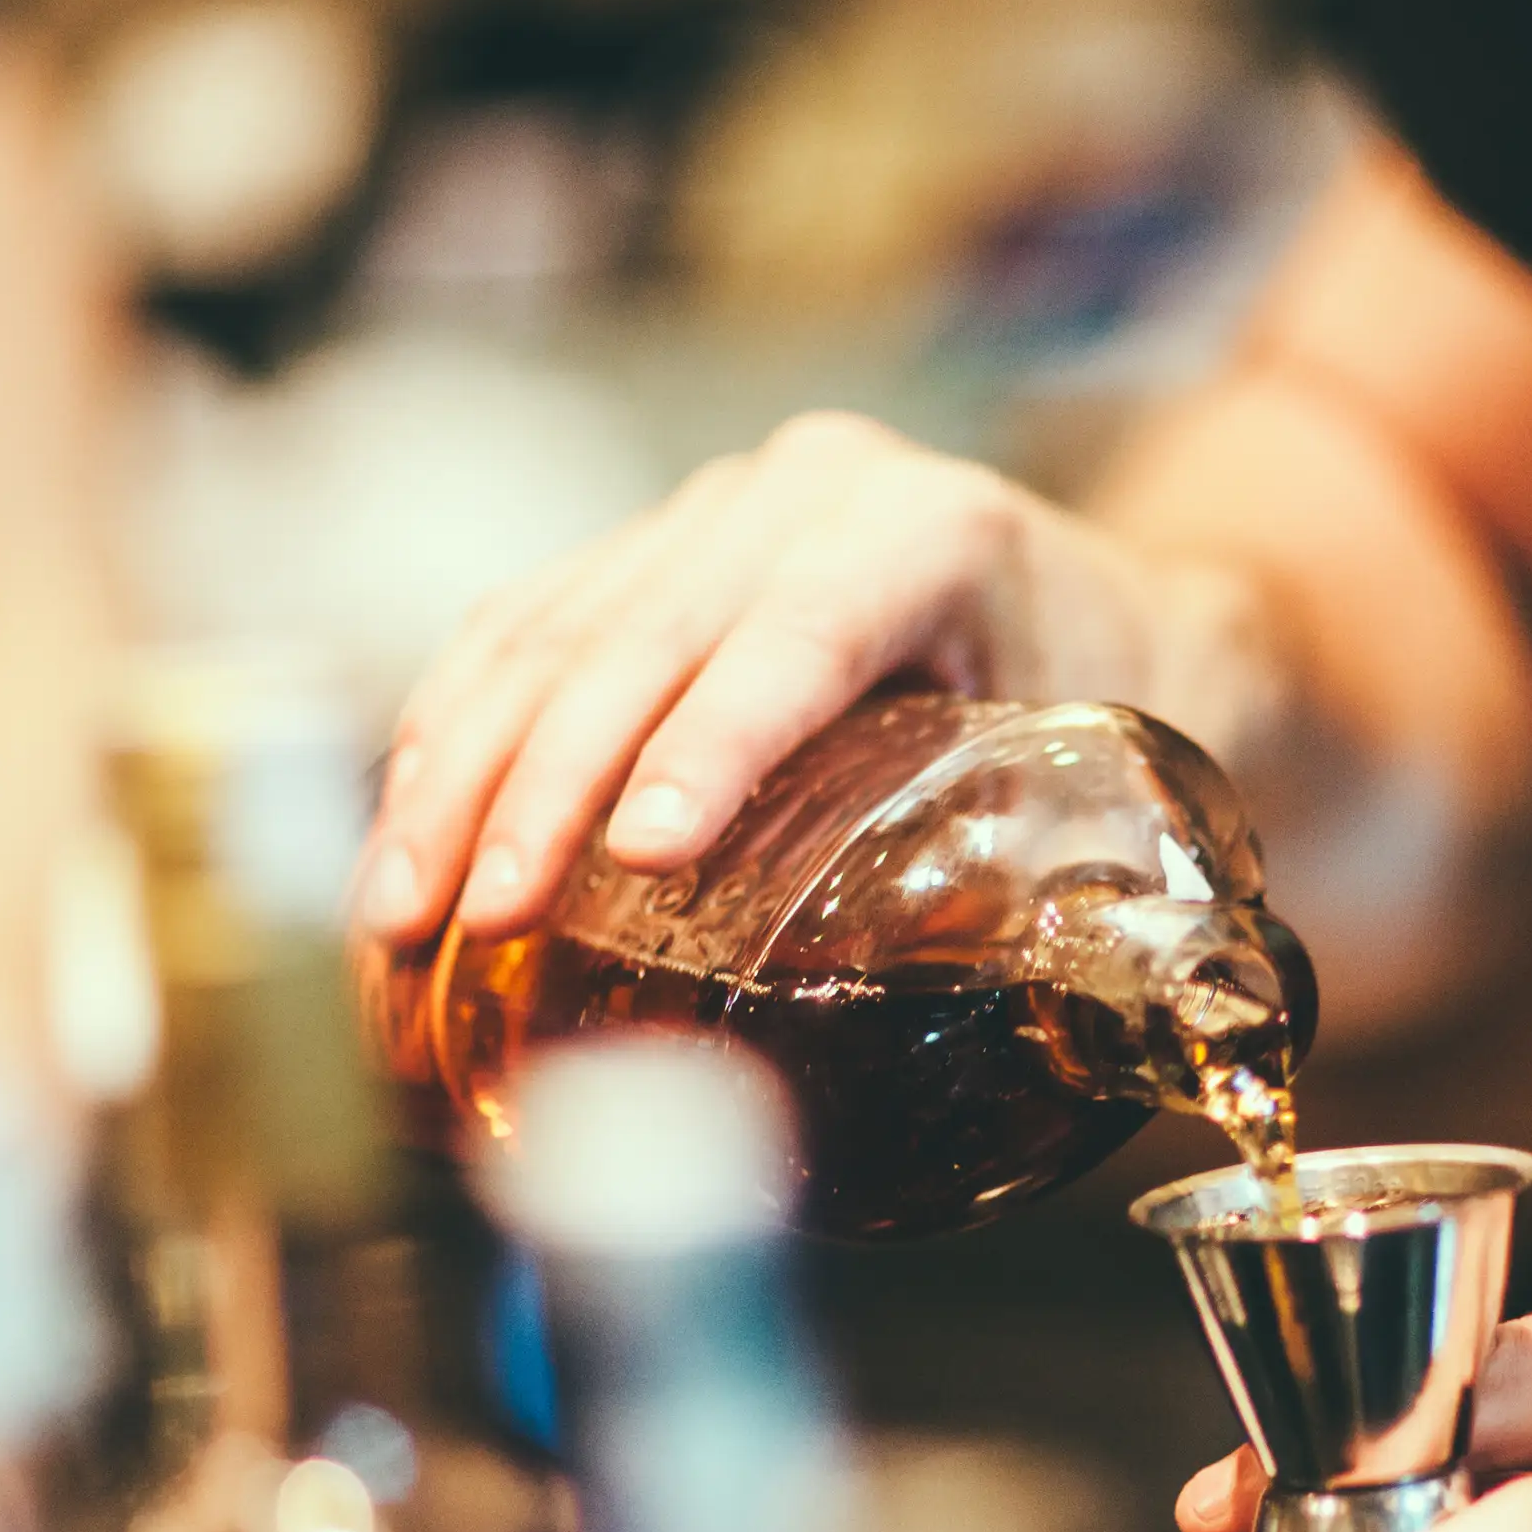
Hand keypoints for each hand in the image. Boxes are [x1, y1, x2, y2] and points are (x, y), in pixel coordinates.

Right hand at [355, 409, 1203, 944]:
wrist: (1131, 617)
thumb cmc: (1131, 709)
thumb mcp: (1121, 782)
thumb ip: (1047, 885)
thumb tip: (959, 1038)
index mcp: (938, 530)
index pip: (803, 634)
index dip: (714, 742)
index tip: (643, 853)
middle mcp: (811, 493)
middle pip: (643, 633)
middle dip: (542, 786)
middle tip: (479, 919)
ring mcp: (718, 511)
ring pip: (552, 627)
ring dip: (460, 773)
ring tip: (400, 907)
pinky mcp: (652, 549)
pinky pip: (521, 630)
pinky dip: (451, 736)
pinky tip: (407, 836)